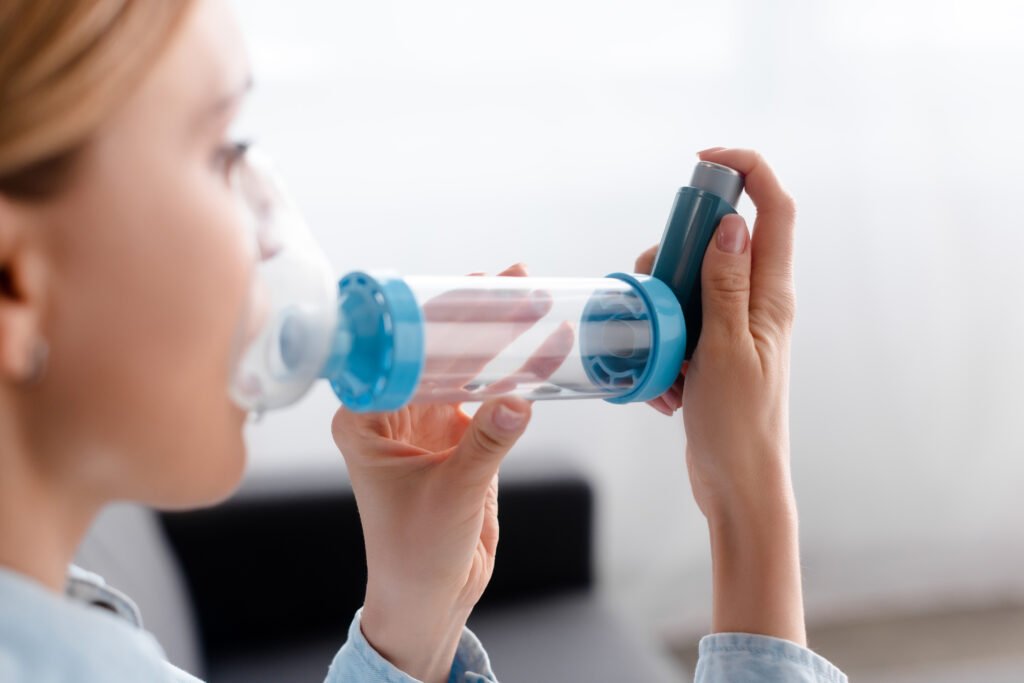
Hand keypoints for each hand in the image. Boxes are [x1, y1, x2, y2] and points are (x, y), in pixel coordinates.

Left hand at [331, 264, 540, 682]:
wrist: (431, 598)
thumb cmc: (414, 554)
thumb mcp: (451, 496)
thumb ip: (485, 446)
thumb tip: (518, 400)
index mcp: (364, 419)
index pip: (399, 352)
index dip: (436, 318)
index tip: (472, 290)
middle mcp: (391, 413)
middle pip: (435, 350)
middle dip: (476, 319)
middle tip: (515, 283)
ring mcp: (426, 423)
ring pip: (465, 368)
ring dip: (499, 341)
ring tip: (533, 303)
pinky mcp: (458, 438)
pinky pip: (488, 396)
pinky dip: (515, 376)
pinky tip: (543, 351)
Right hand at [636, 147, 803, 643]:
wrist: (737, 484)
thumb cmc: (738, 425)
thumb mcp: (725, 351)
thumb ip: (726, 285)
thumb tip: (733, 222)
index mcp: (772, 295)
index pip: (774, 208)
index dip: (746, 170)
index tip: (702, 162)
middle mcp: (757, 302)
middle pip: (721, 239)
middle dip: (678, 252)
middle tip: (655, 282)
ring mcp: (733, 326)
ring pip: (691, 281)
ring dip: (662, 307)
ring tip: (659, 353)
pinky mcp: (711, 350)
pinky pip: (679, 323)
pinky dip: (661, 343)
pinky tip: (663, 383)